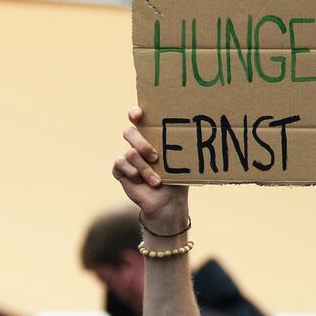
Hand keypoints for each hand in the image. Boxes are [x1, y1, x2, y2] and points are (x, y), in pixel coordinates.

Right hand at [113, 107, 188, 231]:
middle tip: (155, 156)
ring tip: (156, 180)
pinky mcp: (120, 170)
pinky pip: (120, 164)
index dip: (135, 113)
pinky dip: (133, 173)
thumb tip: (195, 133)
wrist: (167, 202)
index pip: (138, 118)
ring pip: (130, 153)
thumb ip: (180, 147)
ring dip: (145, 169)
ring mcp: (128, 157)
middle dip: (142, 144)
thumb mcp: (182, 161)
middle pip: (130, 132)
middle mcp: (137, 145)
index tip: (139, 115)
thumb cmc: (177, 178)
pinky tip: (142, 182)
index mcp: (152, 137)